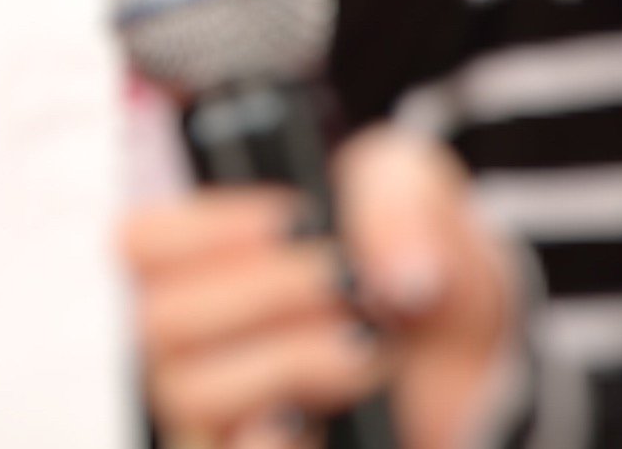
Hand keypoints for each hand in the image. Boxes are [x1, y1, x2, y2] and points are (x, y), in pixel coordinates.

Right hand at [125, 129, 515, 447]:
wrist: (483, 380)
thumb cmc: (424, 285)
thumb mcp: (425, 209)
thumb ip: (402, 197)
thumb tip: (401, 271)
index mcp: (214, 262)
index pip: (138, 243)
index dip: (201, 227)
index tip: (293, 221)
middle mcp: (205, 343)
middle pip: (156, 318)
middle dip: (262, 289)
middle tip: (345, 285)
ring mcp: (228, 419)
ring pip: (187, 392)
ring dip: (285, 359)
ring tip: (363, 349)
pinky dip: (262, 443)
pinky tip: (305, 418)